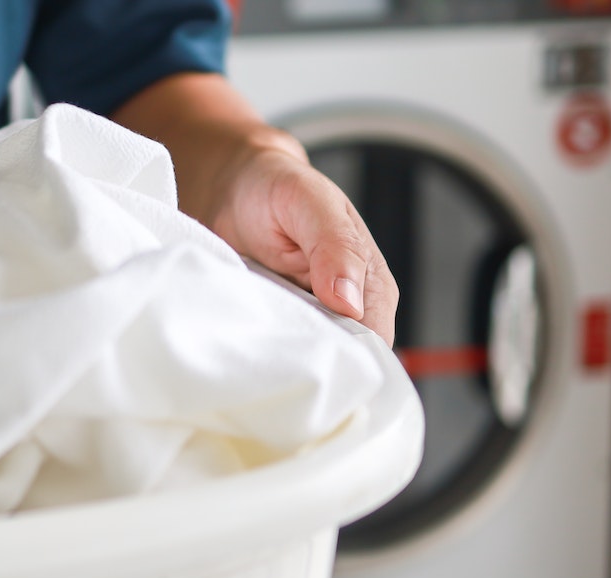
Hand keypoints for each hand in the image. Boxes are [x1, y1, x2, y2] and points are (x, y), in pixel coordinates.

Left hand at [204, 134, 397, 343]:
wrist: (236, 186)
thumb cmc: (279, 188)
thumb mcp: (310, 203)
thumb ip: (336, 246)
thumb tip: (351, 302)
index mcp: (371, 282)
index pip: (374, 338)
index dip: (349, 353)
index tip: (313, 351)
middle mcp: (346, 307)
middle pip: (341, 357)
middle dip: (313, 358)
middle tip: (277, 341)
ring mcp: (311, 318)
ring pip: (308, 358)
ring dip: (285, 353)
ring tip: (261, 332)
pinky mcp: (279, 323)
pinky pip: (277, 349)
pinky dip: (263, 346)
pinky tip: (250, 334)